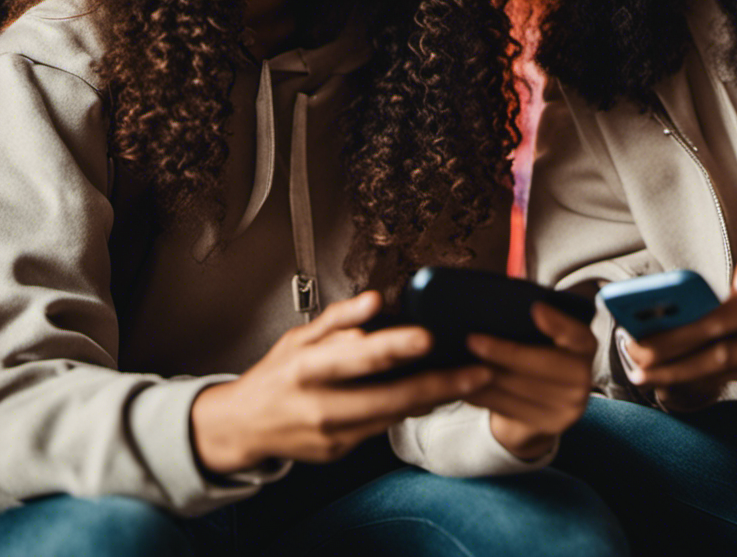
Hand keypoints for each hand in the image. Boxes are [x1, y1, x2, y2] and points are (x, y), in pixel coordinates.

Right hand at [191, 291, 492, 473]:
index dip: (396, 347)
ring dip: (435, 398)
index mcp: (309, 369)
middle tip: (478, 370)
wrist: (243, 427)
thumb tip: (375, 300)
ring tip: (469, 377)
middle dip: (440, 384)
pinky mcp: (342, 451)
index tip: (429, 336)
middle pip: (391, 398)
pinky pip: (385, 427)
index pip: (359, 357)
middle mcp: (322, 406)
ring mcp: (334, 435)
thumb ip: (340, 318)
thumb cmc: (276, 375)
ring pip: (395, 416)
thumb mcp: (299, 335)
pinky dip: (412, 410)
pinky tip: (435, 394)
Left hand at [464, 302, 595, 460]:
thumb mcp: (542, 336)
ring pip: (519, 389)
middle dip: (504, 352)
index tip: (535, 308)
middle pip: (542, 364)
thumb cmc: (536, 356)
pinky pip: (507, 408)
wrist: (543, 410)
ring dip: (484, 375)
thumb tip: (500, 300)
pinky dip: (481, 395)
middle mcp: (583, 378)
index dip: (558, 322)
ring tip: (458, 363)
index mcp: (584, 347)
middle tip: (471, 340)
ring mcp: (568, 408)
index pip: (577, 334)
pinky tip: (461, 384)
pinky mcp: (547, 427)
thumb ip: (529, 319)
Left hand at [623, 259, 736, 409]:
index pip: (714, 323)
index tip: (642, 339)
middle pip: (716, 355)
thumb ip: (724, 284)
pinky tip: (673, 380)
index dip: (676, 335)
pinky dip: (701, 380)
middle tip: (636, 366)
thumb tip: (681, 301)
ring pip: (722, 373)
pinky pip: (734, 380)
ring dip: (679, 376)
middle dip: (671, 362)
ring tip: (645, 376)